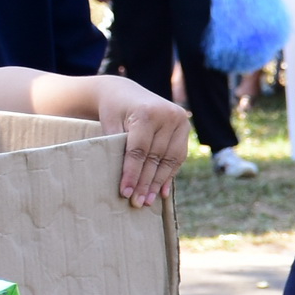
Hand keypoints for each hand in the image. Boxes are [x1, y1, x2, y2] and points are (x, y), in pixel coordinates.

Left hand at [90, 77, 191, 206]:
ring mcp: (180, 120)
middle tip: (137, 203)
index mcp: (146, 112)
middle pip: (155, 157)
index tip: (125, 193)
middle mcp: (167, 115)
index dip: (132, 173)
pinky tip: (162, 191)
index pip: (139, 150)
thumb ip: (117, 148)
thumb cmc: (112, 111)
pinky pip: (178, 156)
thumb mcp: (109, 125)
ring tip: (148, 201)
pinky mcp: (185, 126)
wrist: (124, 92)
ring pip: (169, 159)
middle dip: (145, 182)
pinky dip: (169, 175)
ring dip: (158, 183)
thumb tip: (125, 183)